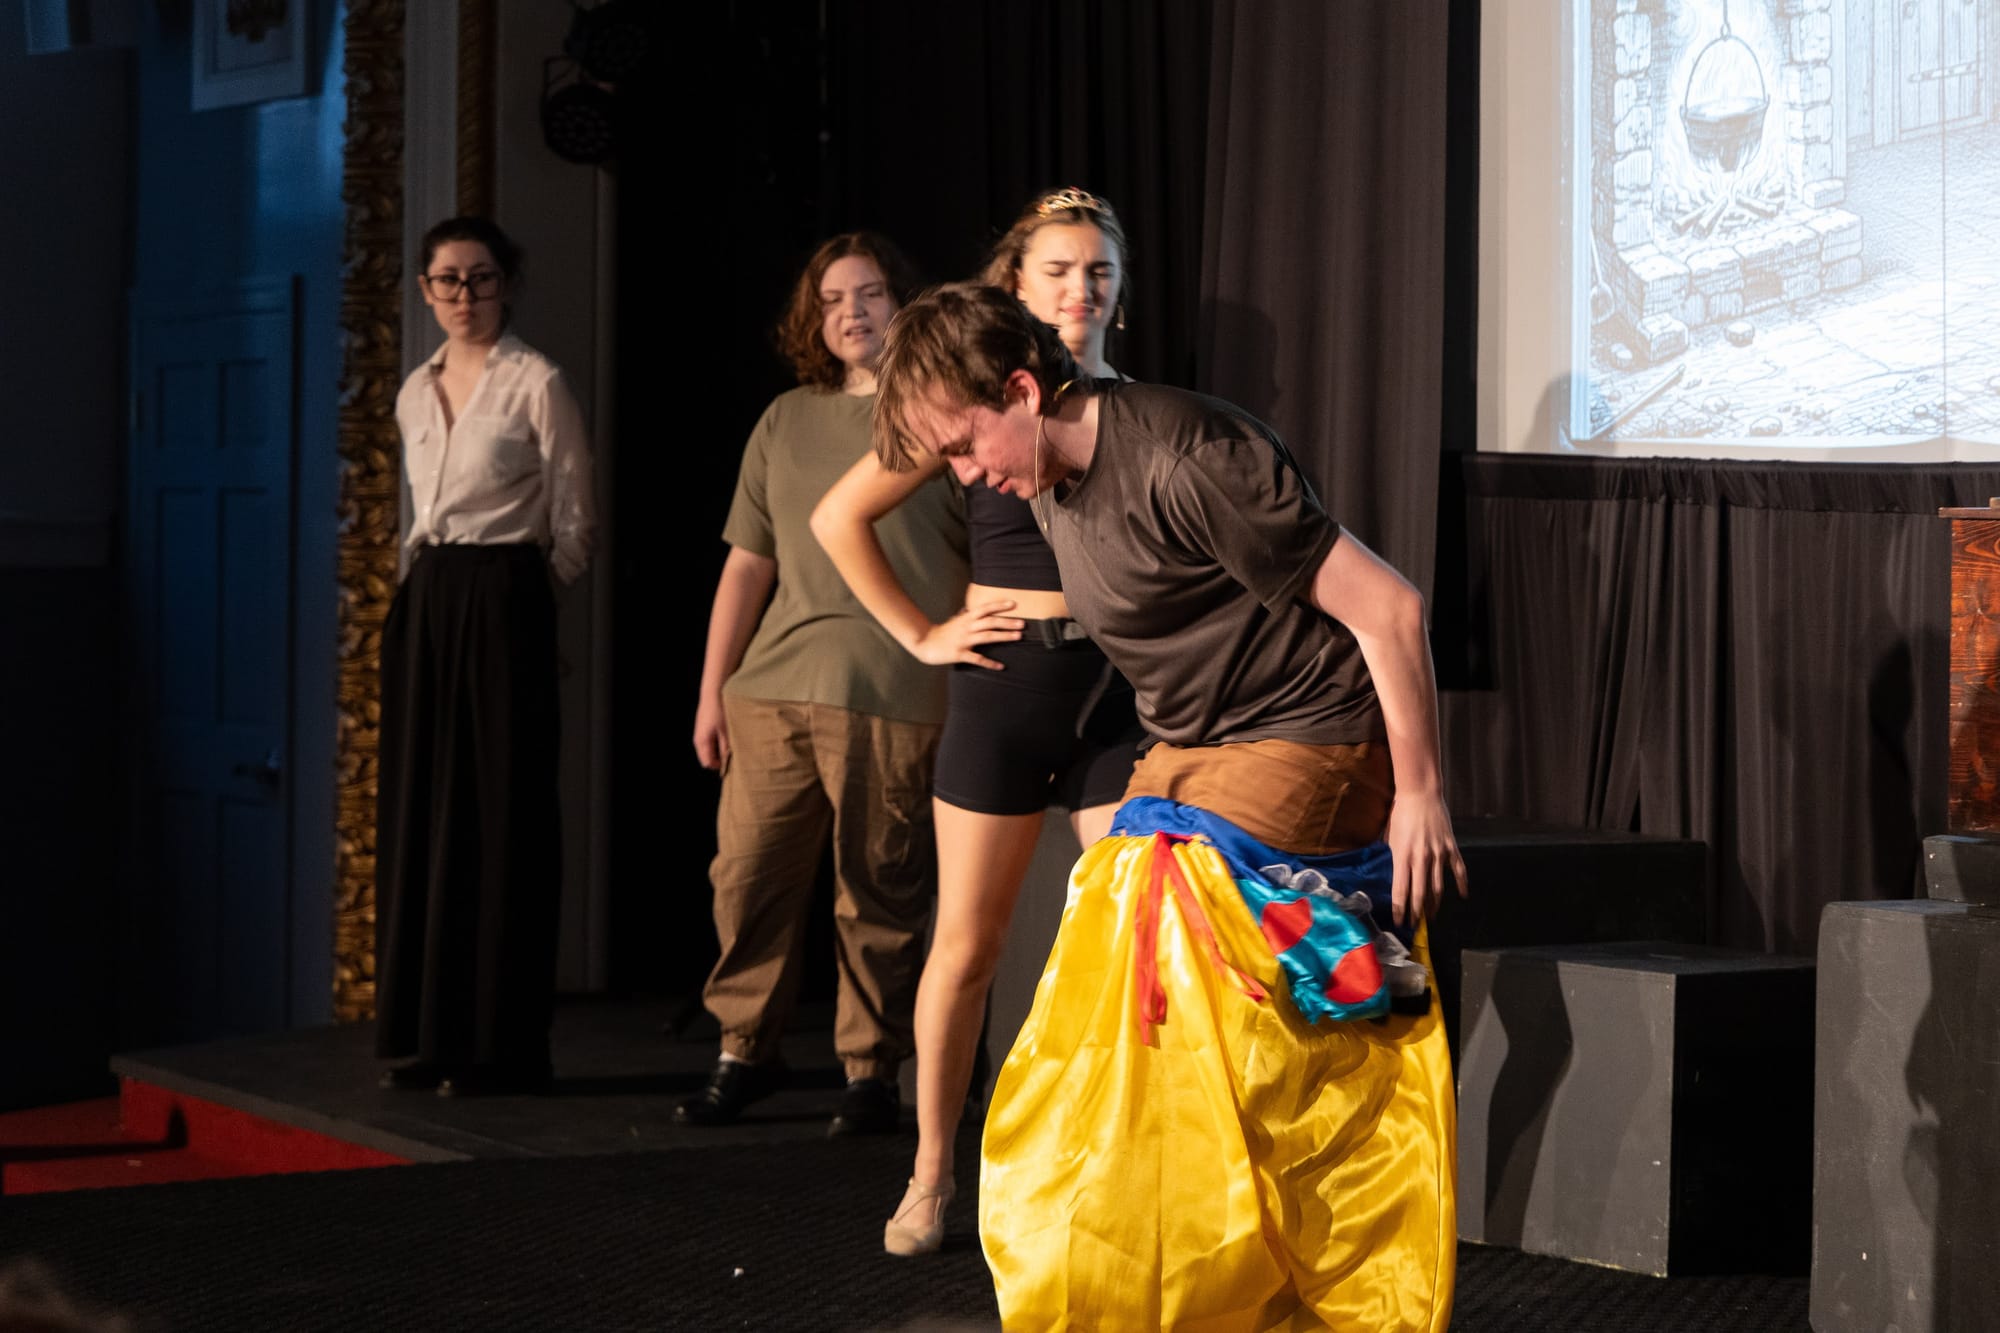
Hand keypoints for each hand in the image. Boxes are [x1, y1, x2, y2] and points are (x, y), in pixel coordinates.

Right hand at [693, 694, 728, 770]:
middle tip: (734, 756)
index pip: (708, 763)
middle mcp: (698, 740)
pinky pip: (709, 742)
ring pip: (708, 750)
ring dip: (719, 751)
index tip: (732, 765)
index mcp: (702, 742)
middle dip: (719, 760)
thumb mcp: (726, 731)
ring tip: (732, 746)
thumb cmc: (720, 710)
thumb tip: (729, 761)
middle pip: (707, 758)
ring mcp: (699, 733)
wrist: (713, 692)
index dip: (719, 767)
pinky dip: (717, 744)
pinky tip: (727, 737)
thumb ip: (726, 747)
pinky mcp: (703, 728)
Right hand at [909, 598, 1024, 668]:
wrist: (925, 643)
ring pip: (987, 636)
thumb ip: (964, 615)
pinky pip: (977, 658)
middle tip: (1023, 623)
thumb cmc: (942, 632)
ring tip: (1018, 636)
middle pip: (990, 622)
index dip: (999, 605)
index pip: (985, 608)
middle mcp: (966, 627)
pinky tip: (1001, 666)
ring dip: (1004, 636)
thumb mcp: (954, 621)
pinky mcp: (960, 654)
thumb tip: (968, 610)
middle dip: (1007, 622)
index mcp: (966, 618)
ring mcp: (964, 640)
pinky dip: (990, 663)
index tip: (1013, 604)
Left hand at [1384, 791, 1468, 925]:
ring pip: (1438, 887)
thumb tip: (1397, 878)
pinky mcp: (1451, 847)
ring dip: (1434, 904)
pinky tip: (1462, 896)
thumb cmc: (1401, 815)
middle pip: (1420, 894)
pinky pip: (1458, 870)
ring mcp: (1438, 854)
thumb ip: (1395, 859)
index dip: (1400, 910)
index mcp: (1402, 856)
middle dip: (1416, 913)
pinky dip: (1461, 884)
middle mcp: (1420, 858)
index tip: (1400, 922)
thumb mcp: (1390, 838)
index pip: (1400, 891)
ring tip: (1430, 916)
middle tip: (1414, 925)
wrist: (1420, 794)